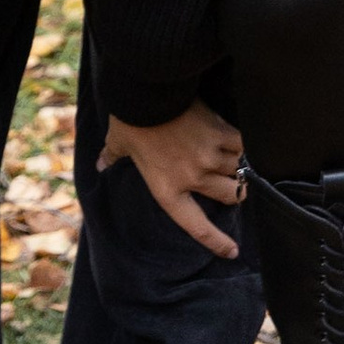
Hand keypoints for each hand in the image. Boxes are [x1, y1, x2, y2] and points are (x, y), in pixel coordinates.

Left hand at [97, 100, 243, 258]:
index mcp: (167, 189)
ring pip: (239, 170)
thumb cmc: (131, 119)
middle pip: (230, 197)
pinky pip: (242, 145)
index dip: (216, 241)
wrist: (147, 92)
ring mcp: (210, 157)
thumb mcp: (118, 142)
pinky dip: (241, 142)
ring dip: (237, 165)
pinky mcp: (221, 134)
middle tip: (234, 187)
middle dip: (235, 193)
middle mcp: (193, 178)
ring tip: (233, 158)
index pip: (196, 226)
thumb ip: (113, 157)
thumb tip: (101, 165)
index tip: (232, 252)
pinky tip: (237, 138)